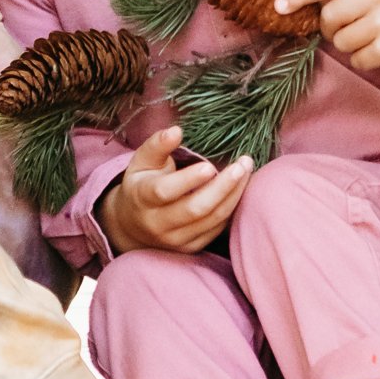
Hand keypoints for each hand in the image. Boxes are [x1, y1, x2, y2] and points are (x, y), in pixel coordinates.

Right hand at [99, 126, 252, 255]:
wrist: (132, 225)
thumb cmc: (141, 185)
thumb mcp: (141, 162)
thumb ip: (157, 145)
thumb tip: (176, 131)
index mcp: (142, 198)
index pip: (164, 192)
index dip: (188, 180)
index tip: (210, 165)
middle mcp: (157, 223)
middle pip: (195, 209)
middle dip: (223, 186)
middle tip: (243, 164)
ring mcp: (175, 239)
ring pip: (211, 220)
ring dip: (234, 195)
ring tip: (247, 171)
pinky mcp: (190, 247)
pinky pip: (217, 229)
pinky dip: (231, 208)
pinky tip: (239, 189)